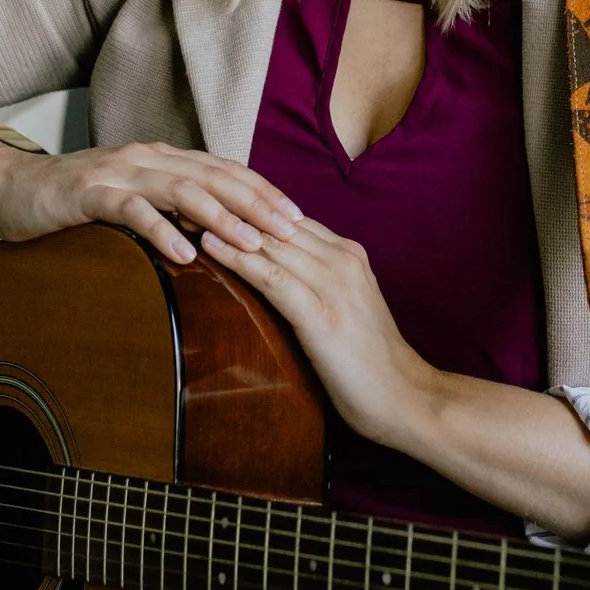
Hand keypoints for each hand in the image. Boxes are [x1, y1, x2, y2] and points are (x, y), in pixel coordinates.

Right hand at [0, 140, 299, 265]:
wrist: (6, 189)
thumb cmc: (72, 203)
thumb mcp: (130, 201)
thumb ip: (169, 208)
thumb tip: (219, 236)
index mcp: (162, 159)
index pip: (225, 171)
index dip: (263, 191)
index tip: (298, 218)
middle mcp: (147, 158)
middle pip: (214, 176)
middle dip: (257, 203)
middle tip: (291, 230)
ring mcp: (117, 172)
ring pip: (181, 190)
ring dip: (221, 217)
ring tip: (252, 244)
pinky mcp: (87, 193)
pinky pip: (131, 211)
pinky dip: (161, 231)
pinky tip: (186, 254)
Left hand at [199, 218, 589, 537]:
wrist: (407, 398)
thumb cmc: (372, 364)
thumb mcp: (345, 310)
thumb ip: (316, 286)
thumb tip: (274, 278)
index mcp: (347, 255)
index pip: (286, 217)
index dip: (245, 205)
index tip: (206, 193)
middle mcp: (341, 259)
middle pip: (273, 220)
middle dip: (227, 204)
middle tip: (182, 191)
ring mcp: (333, 283)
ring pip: (269, 241)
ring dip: (223, 223)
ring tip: (183, 208)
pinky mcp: (321, 311)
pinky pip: (271, 276)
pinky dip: (238, 257)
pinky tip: (209, 246)